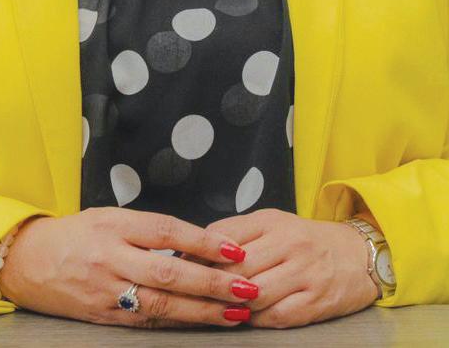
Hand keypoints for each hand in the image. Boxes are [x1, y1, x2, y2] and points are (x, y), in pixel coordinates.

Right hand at [0, 207, 259, 328]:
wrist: (27, 261)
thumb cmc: (74, 234)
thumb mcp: (106, 216)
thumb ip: (144, 229)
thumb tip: (194, 243)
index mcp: (114, 224)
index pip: (166, 231)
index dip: (203, 241)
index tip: (234, 249)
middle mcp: (111, 257)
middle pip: (169, 273)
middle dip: (213, 283)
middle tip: (248, 287)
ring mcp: (107, 290)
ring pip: (162, 305)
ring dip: (203, 311)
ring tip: (236, 313)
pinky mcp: (103, 316)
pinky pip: (147, 322)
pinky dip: (178, 324)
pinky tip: (202, 324)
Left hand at [198, 208, 378, 327]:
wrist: (358, 254)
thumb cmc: (306, 241)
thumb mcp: (273, 224)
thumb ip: (238, 234)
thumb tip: (195, 251)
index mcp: (271, 220)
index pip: (222, 234)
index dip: (197, 253)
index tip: (182, 265)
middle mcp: (289, 243)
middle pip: (236, 267)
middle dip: (211, 283)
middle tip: (194, 292)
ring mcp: (304, 273)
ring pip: (254, 294)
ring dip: (233, 304)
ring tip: (218, 306)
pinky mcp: (316, 301)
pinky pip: (276, 316)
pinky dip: (256, 319)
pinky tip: (246, 317)